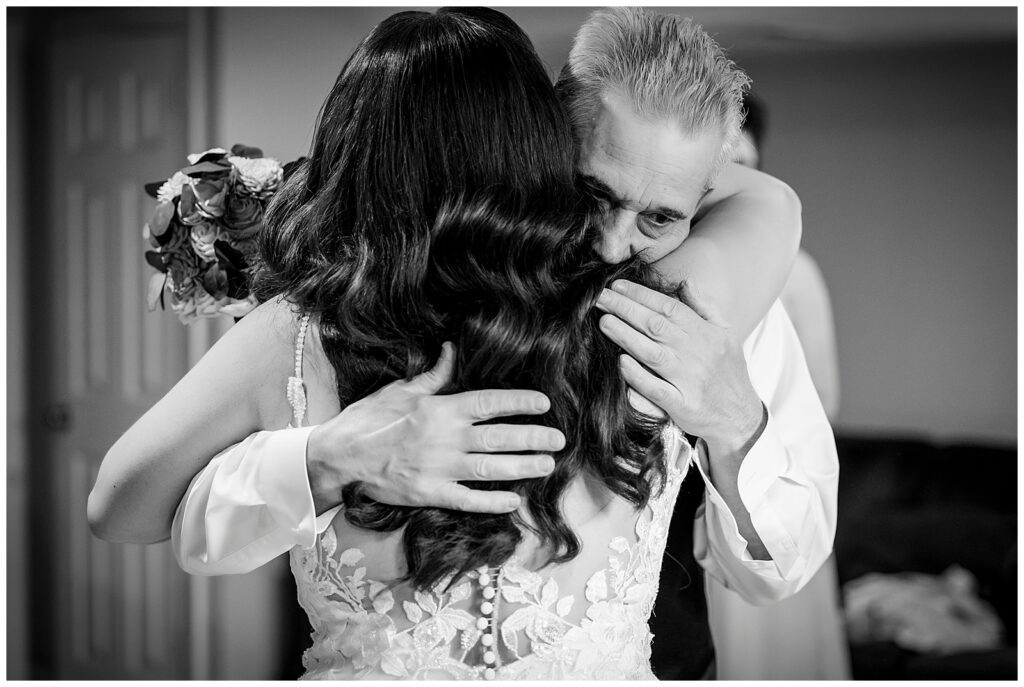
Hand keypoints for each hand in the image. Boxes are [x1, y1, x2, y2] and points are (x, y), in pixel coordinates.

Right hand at [307, 342, 563, 514]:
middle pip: (500, 436)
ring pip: (491, 468)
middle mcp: (446, 437)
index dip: (520, 402)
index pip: (490, 402)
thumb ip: (434, 374)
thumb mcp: (402, 389)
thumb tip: (452, 349)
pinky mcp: (429, 493)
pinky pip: (468, 499)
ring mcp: (439, 467)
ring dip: (523, 467)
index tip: (544, 403)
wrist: (338, 456)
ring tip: (547, 465)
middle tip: (559, 439)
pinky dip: (492, 501)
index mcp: (441, 408)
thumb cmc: (369, 419)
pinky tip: (513, 501)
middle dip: (533, 437)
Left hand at [595, 279, 765, 456]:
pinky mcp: (683, 405)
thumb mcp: (726, 334)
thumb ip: (705, 307)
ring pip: (652, 354)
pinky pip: (657, 390)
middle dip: (625, 309)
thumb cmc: (729, 372)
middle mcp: (697, 354)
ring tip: (603, 322)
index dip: (641, 295)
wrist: (741, 416)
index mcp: (705, 334)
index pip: (669, 308)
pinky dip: (638, 376)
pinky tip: (621, 363)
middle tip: (600, 297)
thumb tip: (685, 282)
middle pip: (656, 326)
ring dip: (626, 336)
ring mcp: (690, 380)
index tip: (617, 285)